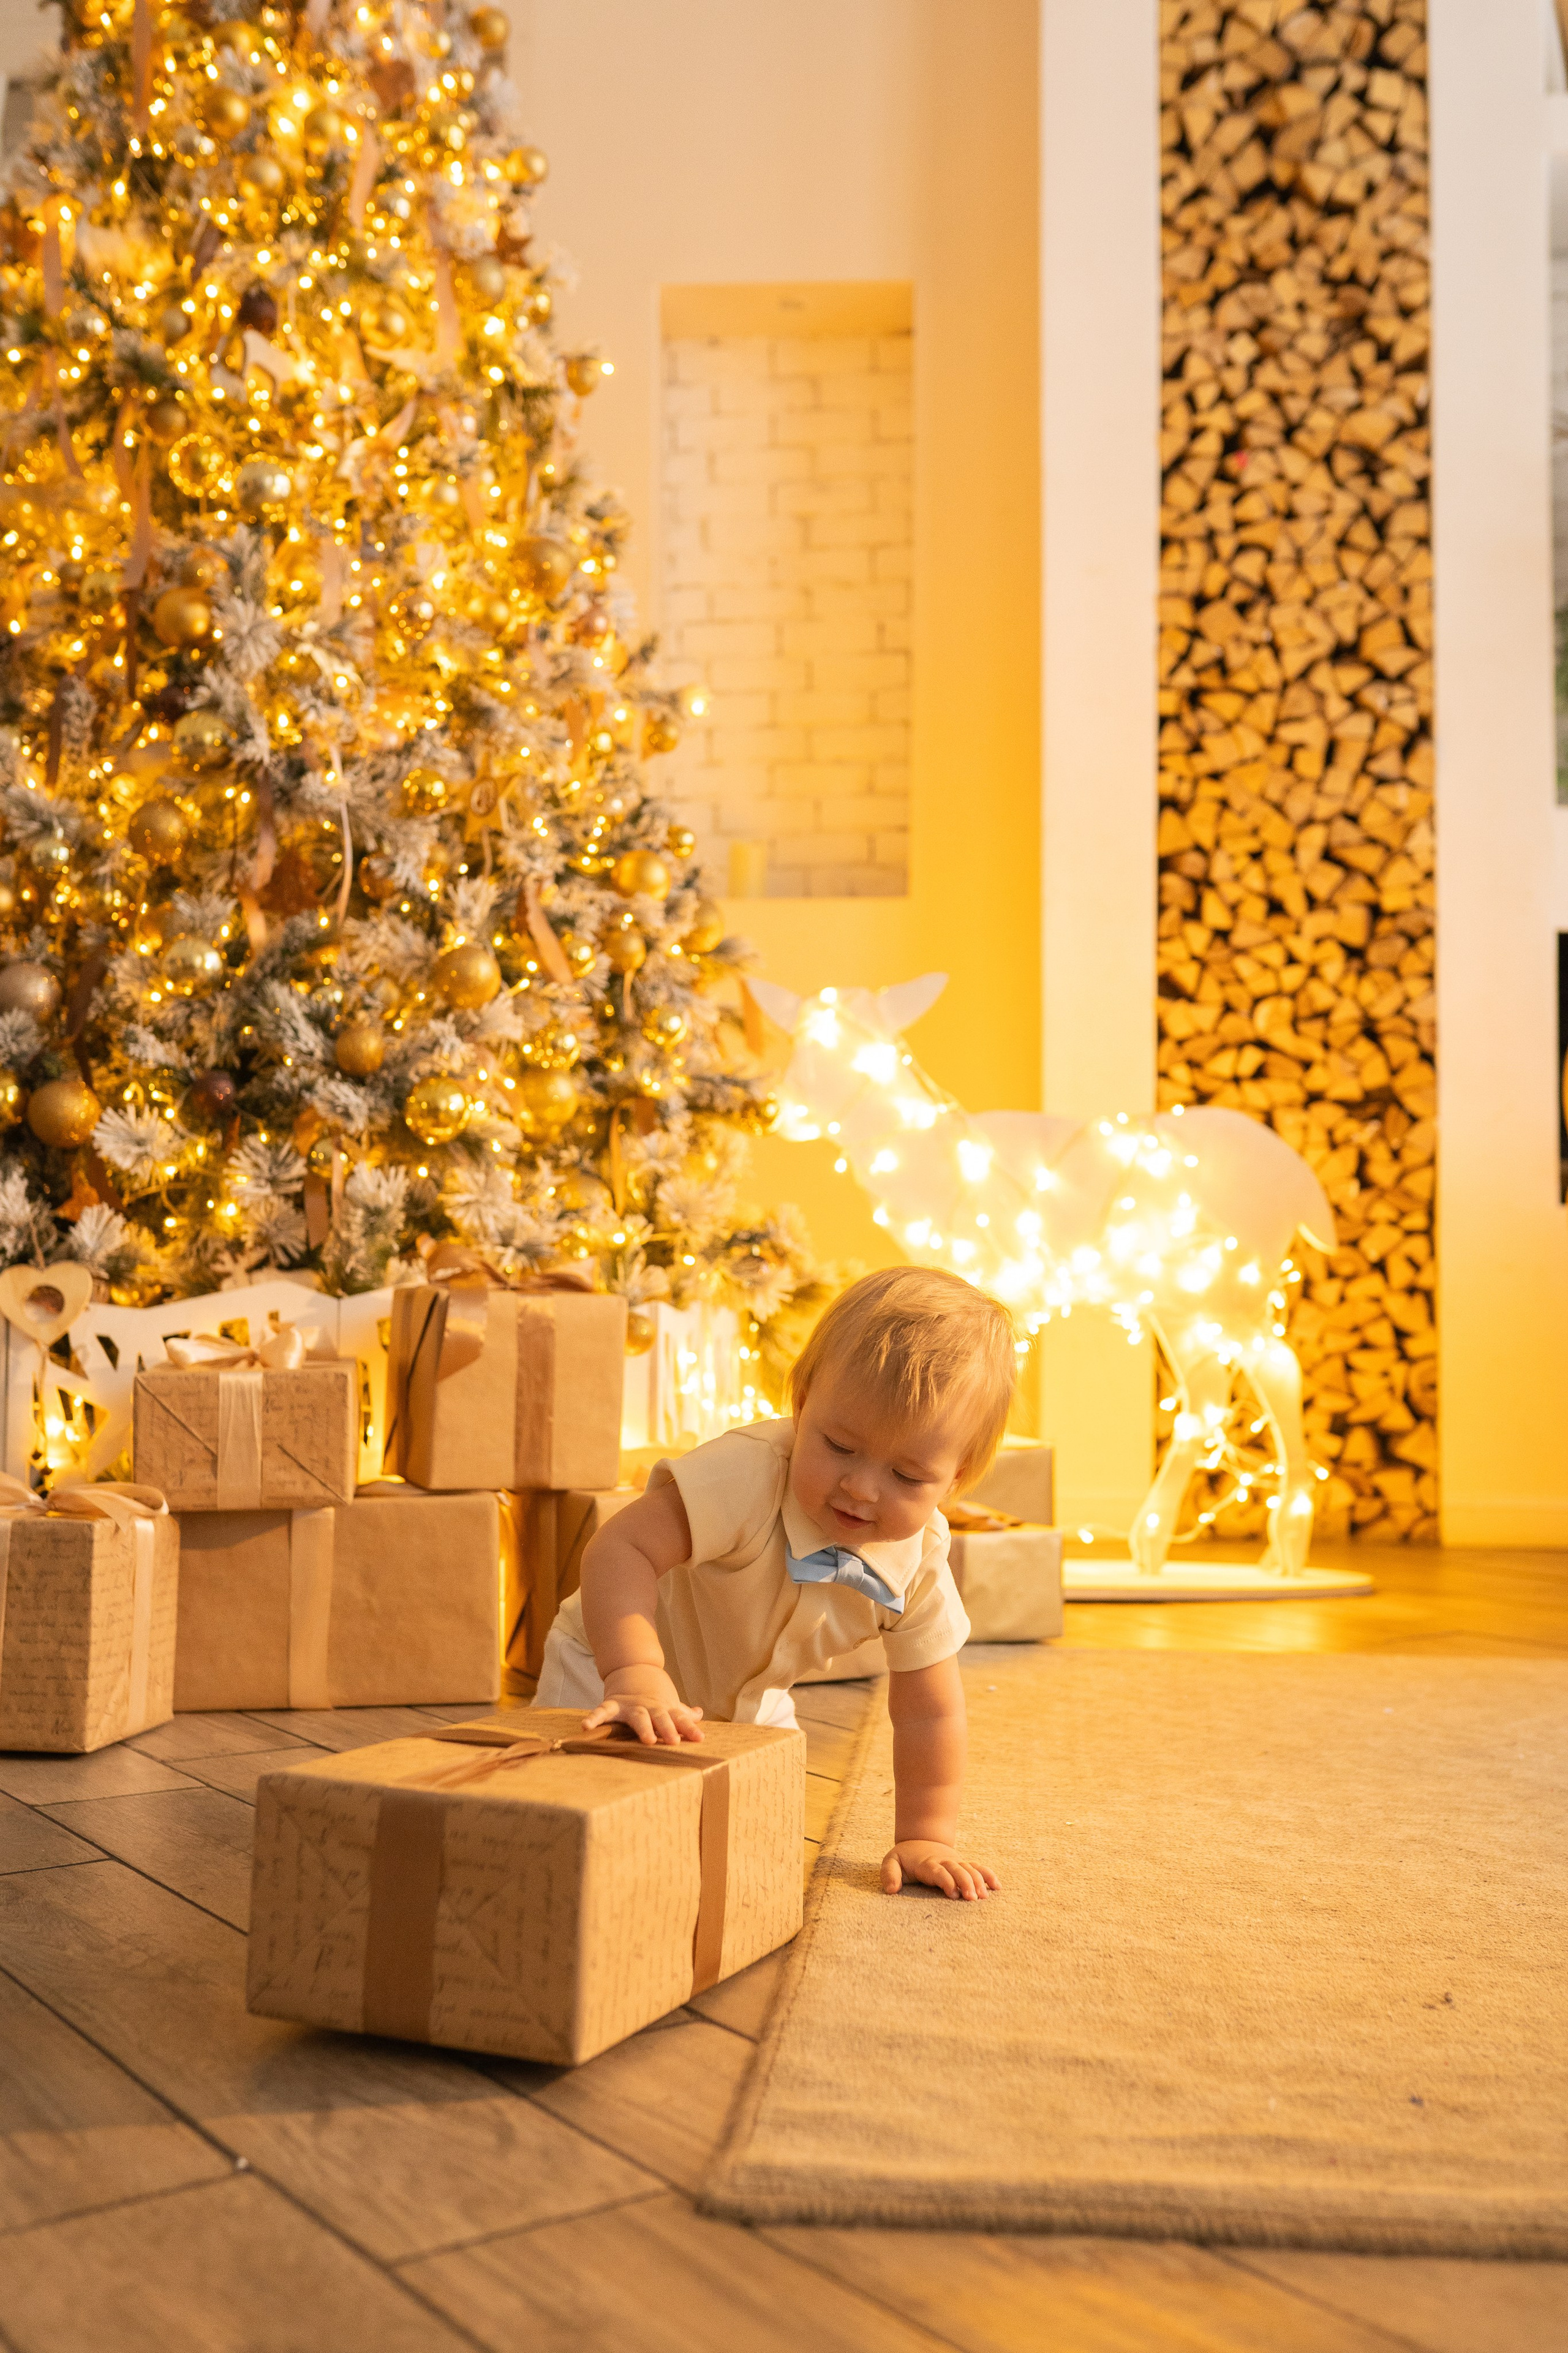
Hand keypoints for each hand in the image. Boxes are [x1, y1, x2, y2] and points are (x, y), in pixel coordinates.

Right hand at [582, 1667, 703, 1746]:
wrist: (633, 1667)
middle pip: (660, 1717)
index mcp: (664, 1708)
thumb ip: (683, 1713)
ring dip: (644, 1727)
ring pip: (638, 1717)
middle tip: (674, 1742)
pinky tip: (586, 1726)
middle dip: (667, 1729)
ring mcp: (631, 1705)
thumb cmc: (654, 1694)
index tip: (700, 1739)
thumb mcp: (669, 1702)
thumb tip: (699, 1714)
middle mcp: (649, 1707)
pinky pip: (603, 1711)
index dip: (690, 1728)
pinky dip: (595, 1718)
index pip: (680, 1718)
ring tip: (648, 1739)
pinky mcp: (613, 1704)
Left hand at [881, 1839, 997, 1901]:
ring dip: (978, 1881)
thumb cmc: (904, 1857)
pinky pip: (978, 1868)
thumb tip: (891, 1890)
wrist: (920, 1840)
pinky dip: (988, 1875)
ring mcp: (956, 1862)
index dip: (946, 1881)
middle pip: (957, 1870)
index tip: (952, 1893)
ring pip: (970, 1869)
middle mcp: (944, 1861)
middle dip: (965, 1883)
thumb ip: (889, 1874)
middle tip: (972, 1899)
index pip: (938, 1871)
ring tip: (984, 1897)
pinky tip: (997, 1887)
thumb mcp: (891, 1861)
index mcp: (927, 1863)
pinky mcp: (963, 1864)